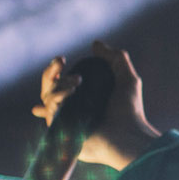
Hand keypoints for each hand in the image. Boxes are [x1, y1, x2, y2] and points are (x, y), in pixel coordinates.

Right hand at [34, 41, 160, 172]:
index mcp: (83, 98)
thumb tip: (95, 44)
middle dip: (50, 73)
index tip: (61, 60)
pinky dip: (57, 99)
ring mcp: (65, 121)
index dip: (54, 71)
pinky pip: (51, 112)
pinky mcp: (62, 131)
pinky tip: (70, 93)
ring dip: (59, 85)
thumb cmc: (130, 110)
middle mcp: (71, 110)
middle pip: (48, 89)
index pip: (59, 83)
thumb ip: (115, 58)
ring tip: (78, 81)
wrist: (130, 135)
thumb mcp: (127, 78)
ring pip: (48, 98)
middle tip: (60, 62)